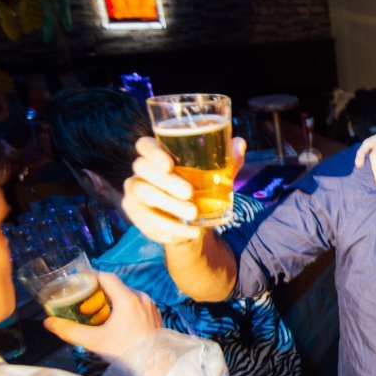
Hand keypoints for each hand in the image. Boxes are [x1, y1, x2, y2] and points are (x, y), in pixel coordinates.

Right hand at [44, 272, 162, 364]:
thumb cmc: (126, 353)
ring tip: (96, 311)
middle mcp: (142, 298)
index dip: (91, 277)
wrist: (155, 367)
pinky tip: (114, 320)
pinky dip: (124, 307)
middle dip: (99, 291)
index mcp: (128, 299)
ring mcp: (151, 306)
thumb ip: (70, 331)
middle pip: (117, 286)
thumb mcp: (94, 341)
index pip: (107, 277)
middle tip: (83, 299)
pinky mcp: (155, 315)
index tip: (78, 283)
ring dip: (112, 300)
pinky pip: (137, 304)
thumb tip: (49, 323)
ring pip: (127, 295)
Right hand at [122, 136, 245, 244]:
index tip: (169, 164)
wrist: (193, 220)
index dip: (152, 152)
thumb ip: (228, 160)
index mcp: (157, 154)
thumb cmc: (202, 187)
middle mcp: (141, 171)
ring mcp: (135, 192)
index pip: (145, 145)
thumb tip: (240, 144)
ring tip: (194, 213)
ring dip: (170, 205)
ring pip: (145, 194)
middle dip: (167, 182)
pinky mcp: (136, 213)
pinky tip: (191, 231)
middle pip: (143, 169)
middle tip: (190, 193)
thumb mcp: (217, 174)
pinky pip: (147, 220)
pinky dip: (172, 227)